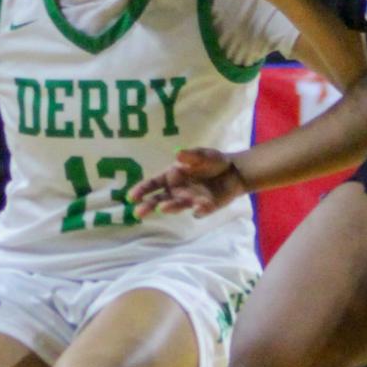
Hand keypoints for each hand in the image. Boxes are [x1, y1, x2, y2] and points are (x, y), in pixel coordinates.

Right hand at [131, 149, 247, 218]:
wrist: (235, 172)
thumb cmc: (213, 161)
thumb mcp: (203, 154)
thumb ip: (191, 156)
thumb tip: (178, 154)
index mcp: (172, 176)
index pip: (153, 184)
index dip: (141, 189)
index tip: (131, 196)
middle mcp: (177, 190)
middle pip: (159, 199)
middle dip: (148, 205)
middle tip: (138, 212)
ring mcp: (190, 200)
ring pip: (176, 206)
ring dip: (170, 207)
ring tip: (163, 208)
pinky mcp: (204, 207)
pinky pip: (199, 210)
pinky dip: (198, 210)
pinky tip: (197, 209)